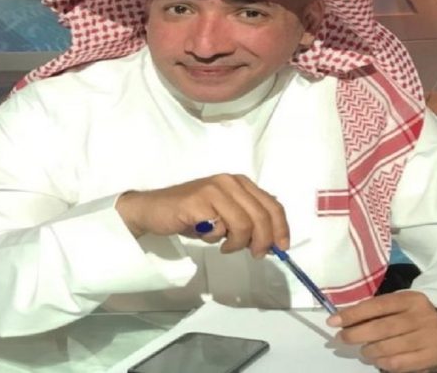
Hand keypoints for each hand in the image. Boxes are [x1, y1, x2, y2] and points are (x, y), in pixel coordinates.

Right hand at [115, 174, 289, 257]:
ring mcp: (214, 189)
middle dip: (263, 241)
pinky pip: (220, 227)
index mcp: (240, 182)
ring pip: (244, 224)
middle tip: (256, 254)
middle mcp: (229, 181)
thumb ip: (247, 218)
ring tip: (225, 246)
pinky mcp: (199, 201)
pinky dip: (217, 238)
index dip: (281, 228)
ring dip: (238, 242)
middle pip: (262, 216)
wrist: (154, 209)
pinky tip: (206, 236)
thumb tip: (273, 238)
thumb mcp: (226, 214)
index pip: (272, 204)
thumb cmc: (191, 214)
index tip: (282, 248)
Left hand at [326, 291, 436, 372]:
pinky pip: (398, 363)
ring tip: (364, 350)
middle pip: (381, 328)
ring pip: (388, 348)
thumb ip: (375, 310)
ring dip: (368, 351)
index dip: (352, 314)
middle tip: (342, 338)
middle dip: (356, 334)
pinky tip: (378, 359)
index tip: (333, 321)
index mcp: (411, 299)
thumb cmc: (413, 317)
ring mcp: (429, 337)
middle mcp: (422, 316)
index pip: (376, 306)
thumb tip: (342, 319)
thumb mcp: (398, 306)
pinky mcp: (432, 356)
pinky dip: (382, 363)